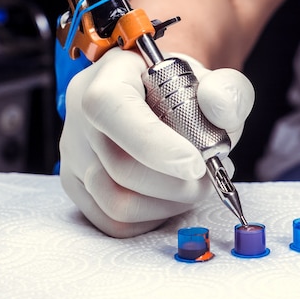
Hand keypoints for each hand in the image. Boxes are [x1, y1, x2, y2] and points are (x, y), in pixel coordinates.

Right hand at [59, 47, 254, 237]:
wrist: (158, 100)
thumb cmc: (180, 90)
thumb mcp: (210, 80)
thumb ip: (225, 90)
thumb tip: (218, 106)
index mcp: (109, 76)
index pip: (112, 107)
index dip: (152, 142)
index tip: (196, 164)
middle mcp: (81, 115)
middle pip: (120, 166)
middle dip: (177, 183)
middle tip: (211, 175)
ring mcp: (75, 154)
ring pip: (116, 202)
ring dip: (169, 204)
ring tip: (195, 184)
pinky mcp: (78, 187)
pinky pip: (113, 222)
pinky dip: (152, 218)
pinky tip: (172, 197)